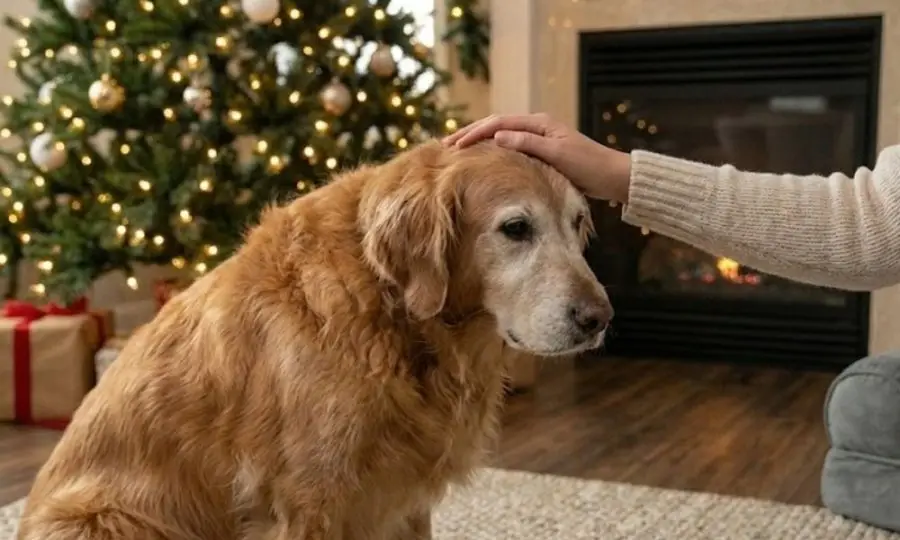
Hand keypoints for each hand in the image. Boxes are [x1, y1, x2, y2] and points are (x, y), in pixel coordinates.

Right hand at [442, 113, 631, 201]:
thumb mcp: (557, 155)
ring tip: (457, 151)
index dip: (475, 133)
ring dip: (478, 142)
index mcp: (539, 124)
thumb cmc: (588, 166)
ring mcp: (538, 139)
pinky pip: (509, 147)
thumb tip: (497, 136)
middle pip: (495, 126)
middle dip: (470, 134)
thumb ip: (528, 144)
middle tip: (445, 145)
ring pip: (500, 136)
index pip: (498, 124)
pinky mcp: (540, 152)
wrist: (611, 176)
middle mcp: (536, 127)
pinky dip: (491, 151)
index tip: (455, 145)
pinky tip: (481, 160)